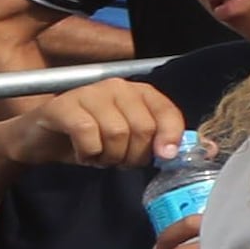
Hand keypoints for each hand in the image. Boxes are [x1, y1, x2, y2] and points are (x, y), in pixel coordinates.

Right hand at [0, 79, 191, 172]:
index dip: (171, 137)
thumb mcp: (133, 143)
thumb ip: (166, 143)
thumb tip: (207, 149)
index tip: (164, 156)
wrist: (42, 140)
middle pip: (143, 128)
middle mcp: (117, 87)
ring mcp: (89, 93)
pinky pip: (88, 135)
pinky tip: (82, 153)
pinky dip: (88, 153)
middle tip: (118, 160)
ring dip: (109, 156)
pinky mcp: (64, 106)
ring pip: (117, 133)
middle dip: (134, 155)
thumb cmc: (93, 140)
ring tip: (99, 156)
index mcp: (140, 92)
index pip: (168, 112)